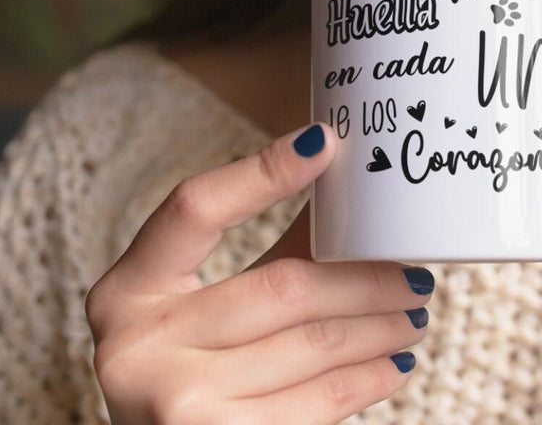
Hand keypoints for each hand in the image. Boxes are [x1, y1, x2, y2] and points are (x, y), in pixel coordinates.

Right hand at [86, 124, 432, 424]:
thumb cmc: (176, 371)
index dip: (261, 172)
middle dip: (365, 278)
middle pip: (283, 286)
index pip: (195, 208)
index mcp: (127, 289)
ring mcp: (177, 403)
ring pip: (313, 345)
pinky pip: (317, 404)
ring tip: (414, 315)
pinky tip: (392, 365)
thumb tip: (342, 189)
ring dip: (380, 327)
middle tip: (413, 272)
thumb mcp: (187, 308)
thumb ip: (263, 254)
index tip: (325, 144)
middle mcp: (139, 345)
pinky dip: (366, 380)